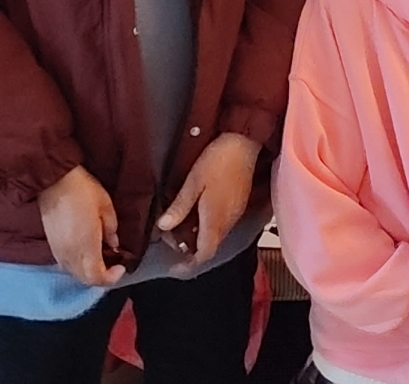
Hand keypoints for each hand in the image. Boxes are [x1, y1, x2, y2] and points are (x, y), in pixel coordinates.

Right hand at [39, 165, 125, 286]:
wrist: (54, 180)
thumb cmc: (83, 190)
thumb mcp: (106, 207)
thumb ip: (112, 230)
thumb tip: (114, 244)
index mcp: (85, 246)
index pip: (96, 277)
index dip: (111, 278)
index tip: (121, 267)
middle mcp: (70, 253)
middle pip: (85, 279)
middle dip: (101, 277)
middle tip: (113, 265)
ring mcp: (58, 250)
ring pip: (74, 273)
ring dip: (88, 272)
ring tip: (100, 259)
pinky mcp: (51, 244)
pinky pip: (65, 264)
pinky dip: (77, 265)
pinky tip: (85, 253)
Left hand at [157, 131, 260, 271]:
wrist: (244, 143)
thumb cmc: (218, 160)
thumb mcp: (193, 182)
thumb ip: (180, 207)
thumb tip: (164, 227)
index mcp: (215, 219)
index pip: (204, 253)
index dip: (189, 264)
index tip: (174, 266)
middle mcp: (228, 221)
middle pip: (209, 247)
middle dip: (189, 249)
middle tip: (170, 237)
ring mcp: (236, 213)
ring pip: (216, 235)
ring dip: (198, 237)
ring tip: (179, 225)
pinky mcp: (239, 204)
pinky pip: (222, 224)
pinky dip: (207, 226)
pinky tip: (196, 213)